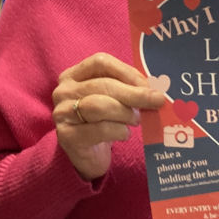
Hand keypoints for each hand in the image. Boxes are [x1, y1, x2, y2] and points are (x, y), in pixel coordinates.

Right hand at [52, 53, 165, 180]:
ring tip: (136, 120)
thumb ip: (127, 89)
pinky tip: (125, 134)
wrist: (87, 156)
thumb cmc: (102, 122)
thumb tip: (155, 88)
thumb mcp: (112, 100)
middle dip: (134, 93)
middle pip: (102, 84)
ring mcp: (62, 113)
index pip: (100, 62)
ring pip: (99, 106)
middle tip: (156, 101)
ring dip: (125, 112)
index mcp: (73, 75)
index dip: (127, 71)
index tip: (148, 84)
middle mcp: (63, 91)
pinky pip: (99, 129)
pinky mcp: (66, 136)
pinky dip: (118, 131)